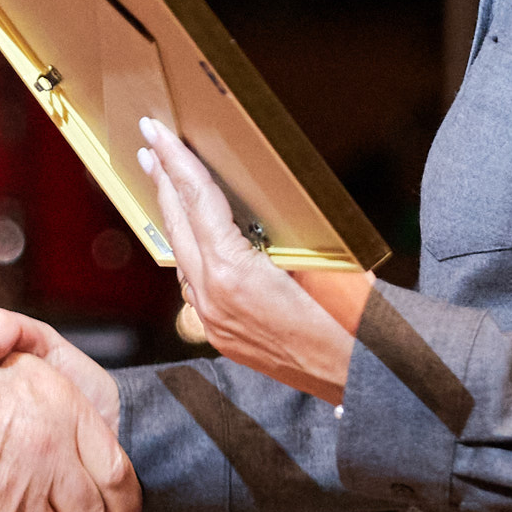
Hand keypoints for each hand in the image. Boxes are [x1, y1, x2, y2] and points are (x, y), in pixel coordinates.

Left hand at [140, 116, 371, 402]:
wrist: (361, 381)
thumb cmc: (353, 321)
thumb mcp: (324, 257)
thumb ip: (284, 230)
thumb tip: (262, 201)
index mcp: (233, 272)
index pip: (198, 200)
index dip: (176, 159)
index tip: (156, 130)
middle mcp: (213, 297)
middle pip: (179, 224)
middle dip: (163, 180)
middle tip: (149, 143)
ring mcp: (213, 321)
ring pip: (181, 256)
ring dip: (174, 215)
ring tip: (164, 179)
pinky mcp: (221, 337)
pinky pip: (193, 285)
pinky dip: (190, 251)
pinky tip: (193, 236)